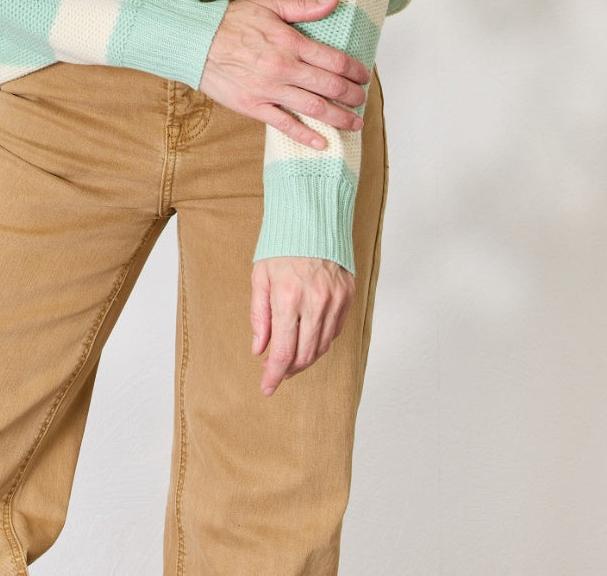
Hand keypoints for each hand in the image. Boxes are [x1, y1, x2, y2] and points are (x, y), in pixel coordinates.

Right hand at [199, 0, 369, 148]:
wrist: (195, 41)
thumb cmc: (231, 21)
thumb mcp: (269, 6)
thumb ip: (304, 7)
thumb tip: (335, 1)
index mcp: (291, 43)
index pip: (334, 60)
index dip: (355, 70)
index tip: (364, 75)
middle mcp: (284, 69)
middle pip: (330, 87)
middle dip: (353, 96)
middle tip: (363, 101)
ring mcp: (269, 90)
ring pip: (314, 108)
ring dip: (340, 118)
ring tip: (355, 124)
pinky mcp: (253, 106)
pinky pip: (284, 125)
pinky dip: (306, 136)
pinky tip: (322, 143)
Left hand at [251, 256, 354, 393]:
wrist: (312, 217)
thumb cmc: (280, 245)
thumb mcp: (260, 276)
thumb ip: (259, 316)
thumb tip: (259, 350)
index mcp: (287, 298)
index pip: (282, 351)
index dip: (273, 375)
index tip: (266, 388)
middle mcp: (315, 302)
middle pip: (304, 355)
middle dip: (288, 370)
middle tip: (275, 372)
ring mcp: (335, 300)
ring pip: (322, 347)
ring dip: (305, 358)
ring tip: (289, 357)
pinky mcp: (348, 296)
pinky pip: (335, 331)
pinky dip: (320, 341)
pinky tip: (307, 339)